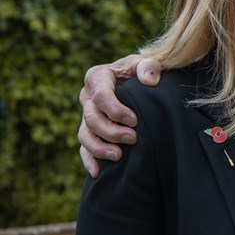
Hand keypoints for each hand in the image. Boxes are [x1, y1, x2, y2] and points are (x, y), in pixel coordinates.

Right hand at [77, 55, 161, 176]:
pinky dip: (89, 160)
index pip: (101, 95)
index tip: (134, 120)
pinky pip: (84, 147)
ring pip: (85, 134)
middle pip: (92, 118)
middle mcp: (87, 96)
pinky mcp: (90, 129)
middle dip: (111, 131)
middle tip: (133, 139)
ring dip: (100, 148)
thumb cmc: (142, 70)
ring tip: (119, 156)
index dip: (116, 110)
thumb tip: (150, 81)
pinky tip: (97, 172)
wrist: (138, 80)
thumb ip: (149, 66)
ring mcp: (87, 114)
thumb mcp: (147, 62)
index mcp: (98, 77)